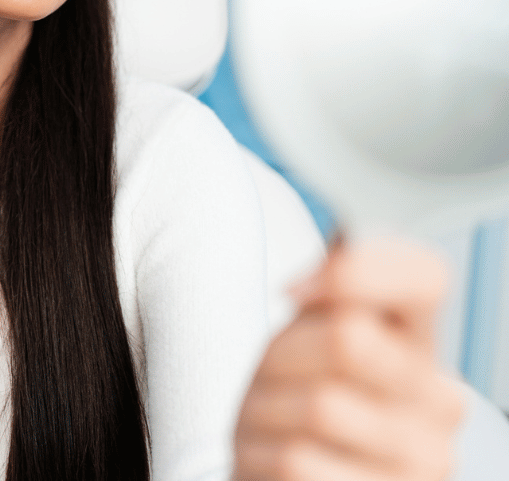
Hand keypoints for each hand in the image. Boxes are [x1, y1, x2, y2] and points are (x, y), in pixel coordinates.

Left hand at [234, 238, 464, 480]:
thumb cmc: (292, 403)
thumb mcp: (305, 336)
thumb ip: (330, 287)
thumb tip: (345, 240)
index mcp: (420, 344)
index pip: (424, 275)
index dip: (353, 270)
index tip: (295, 290)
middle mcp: (439, 404)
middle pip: (350, 337)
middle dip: (283, 353)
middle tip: (275, 378)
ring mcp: (422, 462)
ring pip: (319, 404)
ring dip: (266, 410)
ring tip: (272, 423)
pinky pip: (298, 460)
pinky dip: (260, 456)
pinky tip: (271, 461)